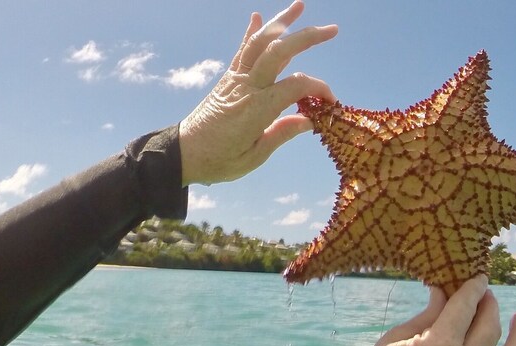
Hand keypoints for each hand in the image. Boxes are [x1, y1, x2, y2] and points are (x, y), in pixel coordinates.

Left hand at [179, 1, 337, 185]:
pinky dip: (251, 32)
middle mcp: (246, 87)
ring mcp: (235, 79)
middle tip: (333, 30)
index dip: (319, 89)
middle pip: (279, 52)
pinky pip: (242, 50)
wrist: (183, 153)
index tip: (330, 103)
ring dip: (280, 22)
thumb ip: (282, 133)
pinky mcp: (228, 78)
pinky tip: (258, 16)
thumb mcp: (255, 156)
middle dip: (307, 37)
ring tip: (299, 5)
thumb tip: (310, 119)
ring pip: (259, 43)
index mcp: (256, 109)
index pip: (296, 86)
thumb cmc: (220, 160)